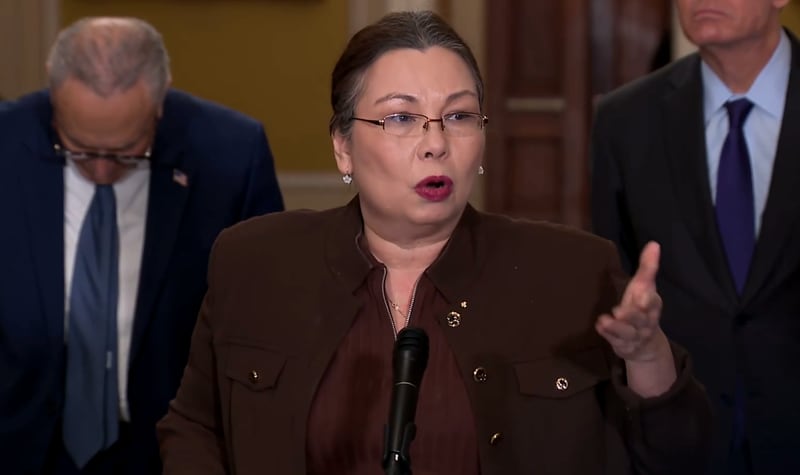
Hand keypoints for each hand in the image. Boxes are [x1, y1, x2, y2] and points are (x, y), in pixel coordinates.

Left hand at [596, 241, 668, 362]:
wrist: (646, 344)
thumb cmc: (641, 307)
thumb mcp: (644, 287)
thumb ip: (648, 267)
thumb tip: (654, 244)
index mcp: (652, 306)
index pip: (654, 303)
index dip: (648, 300)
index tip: (642, 294)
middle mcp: (646, 322)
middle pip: (640, 319)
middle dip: (631, 315)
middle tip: (620, 311)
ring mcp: (635, 336)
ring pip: (627, 333)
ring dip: (616, 327)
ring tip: (604, 320)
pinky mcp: (624, 345)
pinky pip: (616, 341)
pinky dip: (608, 335)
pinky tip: (599, 327)